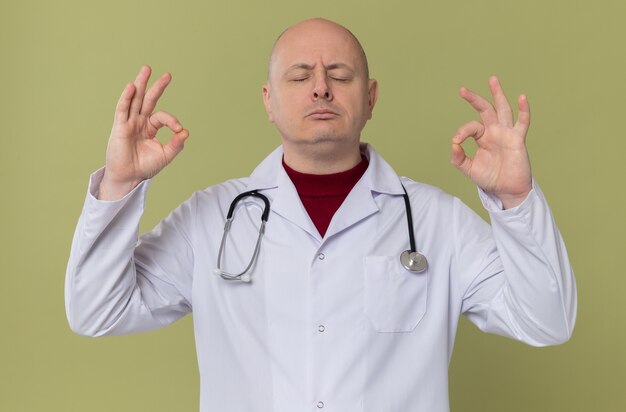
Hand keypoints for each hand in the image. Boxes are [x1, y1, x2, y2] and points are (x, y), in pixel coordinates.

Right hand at [98, 65, 188, 199]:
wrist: (129, 178)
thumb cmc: (145, 167)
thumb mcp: (165, 155)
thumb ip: (176, 144)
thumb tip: (186, 131)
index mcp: (149, 127)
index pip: (162, 116)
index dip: (172, 121)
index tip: (179, 130)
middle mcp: (139, 122)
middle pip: (148, 100)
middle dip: (157, 87)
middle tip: (167, 75)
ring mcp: (128, 123)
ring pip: (135, 99)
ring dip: (140, 84)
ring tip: (147, 69)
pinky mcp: (120, 127)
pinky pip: (123, 110)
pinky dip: (126, 98)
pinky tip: (131, 87)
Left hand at [450, 76, 531, 208]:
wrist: (506, 190)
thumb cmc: (490, 178)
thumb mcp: (469, 169)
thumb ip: (458, 158)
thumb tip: (453, 144)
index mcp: (483, 137)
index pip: (471, 126)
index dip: (462, 131)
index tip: (456, 141)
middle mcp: (494, 132)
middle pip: (485, 110)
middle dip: (474, 99)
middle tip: (462, 90)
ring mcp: (507, 133)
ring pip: (503, 110)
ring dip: (498, 95)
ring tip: (492, 80)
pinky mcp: (518, 139)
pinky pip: (522, 122)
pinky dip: (523, 110)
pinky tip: (521, 97)